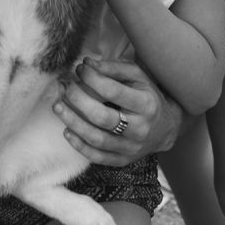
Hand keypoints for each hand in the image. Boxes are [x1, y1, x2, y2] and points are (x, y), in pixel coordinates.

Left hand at [53, 58, 183, 166]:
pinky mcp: (123, 160)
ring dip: (73, 123)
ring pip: (97, 139)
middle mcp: (140, 128)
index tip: (79, 69)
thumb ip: (113, 68)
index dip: (92, 78)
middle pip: (102, 118)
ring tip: (58, 106)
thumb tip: (86, 63)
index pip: (113, 91)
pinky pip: (98, 157)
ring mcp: (132, 147)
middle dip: (78, 101)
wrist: (166, 127)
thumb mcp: (137, 76)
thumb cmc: (147, 94)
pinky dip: (80, 146)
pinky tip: (67, 131)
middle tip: (64, 87)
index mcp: (146, 103)